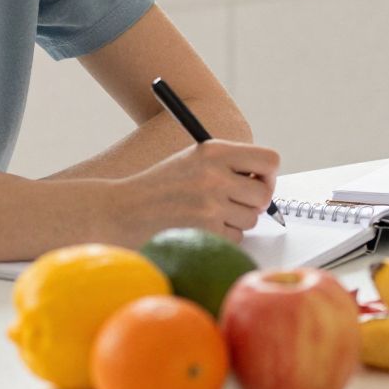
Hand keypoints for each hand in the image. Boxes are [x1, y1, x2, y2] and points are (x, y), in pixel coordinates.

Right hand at [111, 139, 279, 243]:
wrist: (118, 212)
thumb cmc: (159, 188)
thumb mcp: (193, 160)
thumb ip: (229, 164)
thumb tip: (267, 181)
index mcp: (214, 151)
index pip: (269, 159)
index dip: (268, 174)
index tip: (257, 182)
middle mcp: (214, 175)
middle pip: (264, 194)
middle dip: (253, 203)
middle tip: (233, 204)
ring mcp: (210, 205)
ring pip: (251, 219)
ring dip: (235, 222)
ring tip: (205, 215)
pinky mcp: (205, 232)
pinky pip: (235, 238)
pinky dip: (221, 237)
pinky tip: (197, 228)